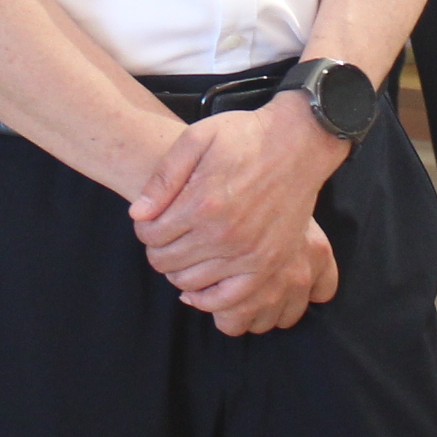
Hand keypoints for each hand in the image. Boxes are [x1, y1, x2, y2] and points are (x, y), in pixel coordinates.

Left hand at [128, 95, 346, 333]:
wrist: (298, 143)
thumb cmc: (245, 136)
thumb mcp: (197, 138)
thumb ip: (163, 177)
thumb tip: (138, 214)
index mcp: (201, 203)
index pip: (150, 235)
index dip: (144, 228)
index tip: (152, 220)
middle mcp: (223, 234)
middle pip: (166, 262)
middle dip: (157, 249)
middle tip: (166, 236)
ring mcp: (248, 253)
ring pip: (190, 283)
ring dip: (178, 271)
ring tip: (184, 253)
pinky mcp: (268, 264)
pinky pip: (228, 300)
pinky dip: (206, 299)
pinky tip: (199, 288)